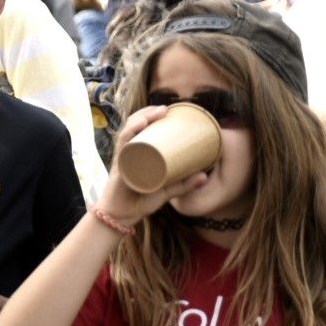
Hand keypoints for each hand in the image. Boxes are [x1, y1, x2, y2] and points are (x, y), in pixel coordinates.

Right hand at [98, 105, 211, 222]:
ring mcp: (122, 158)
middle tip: (165, 108)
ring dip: (142, 117)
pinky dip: (131, 132)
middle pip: (133, 126)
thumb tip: (206, 176)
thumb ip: (184, 185)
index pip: (139, 130)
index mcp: (135, 155)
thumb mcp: (166, 191)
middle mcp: (127, 153)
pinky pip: (124, 145)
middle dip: (147, 113)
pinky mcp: (120, 166)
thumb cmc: (138, 203)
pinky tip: (140, 124)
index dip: (149, 117)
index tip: (167, 110)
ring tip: (157, 112)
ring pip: (129, 131)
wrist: (120, 217)